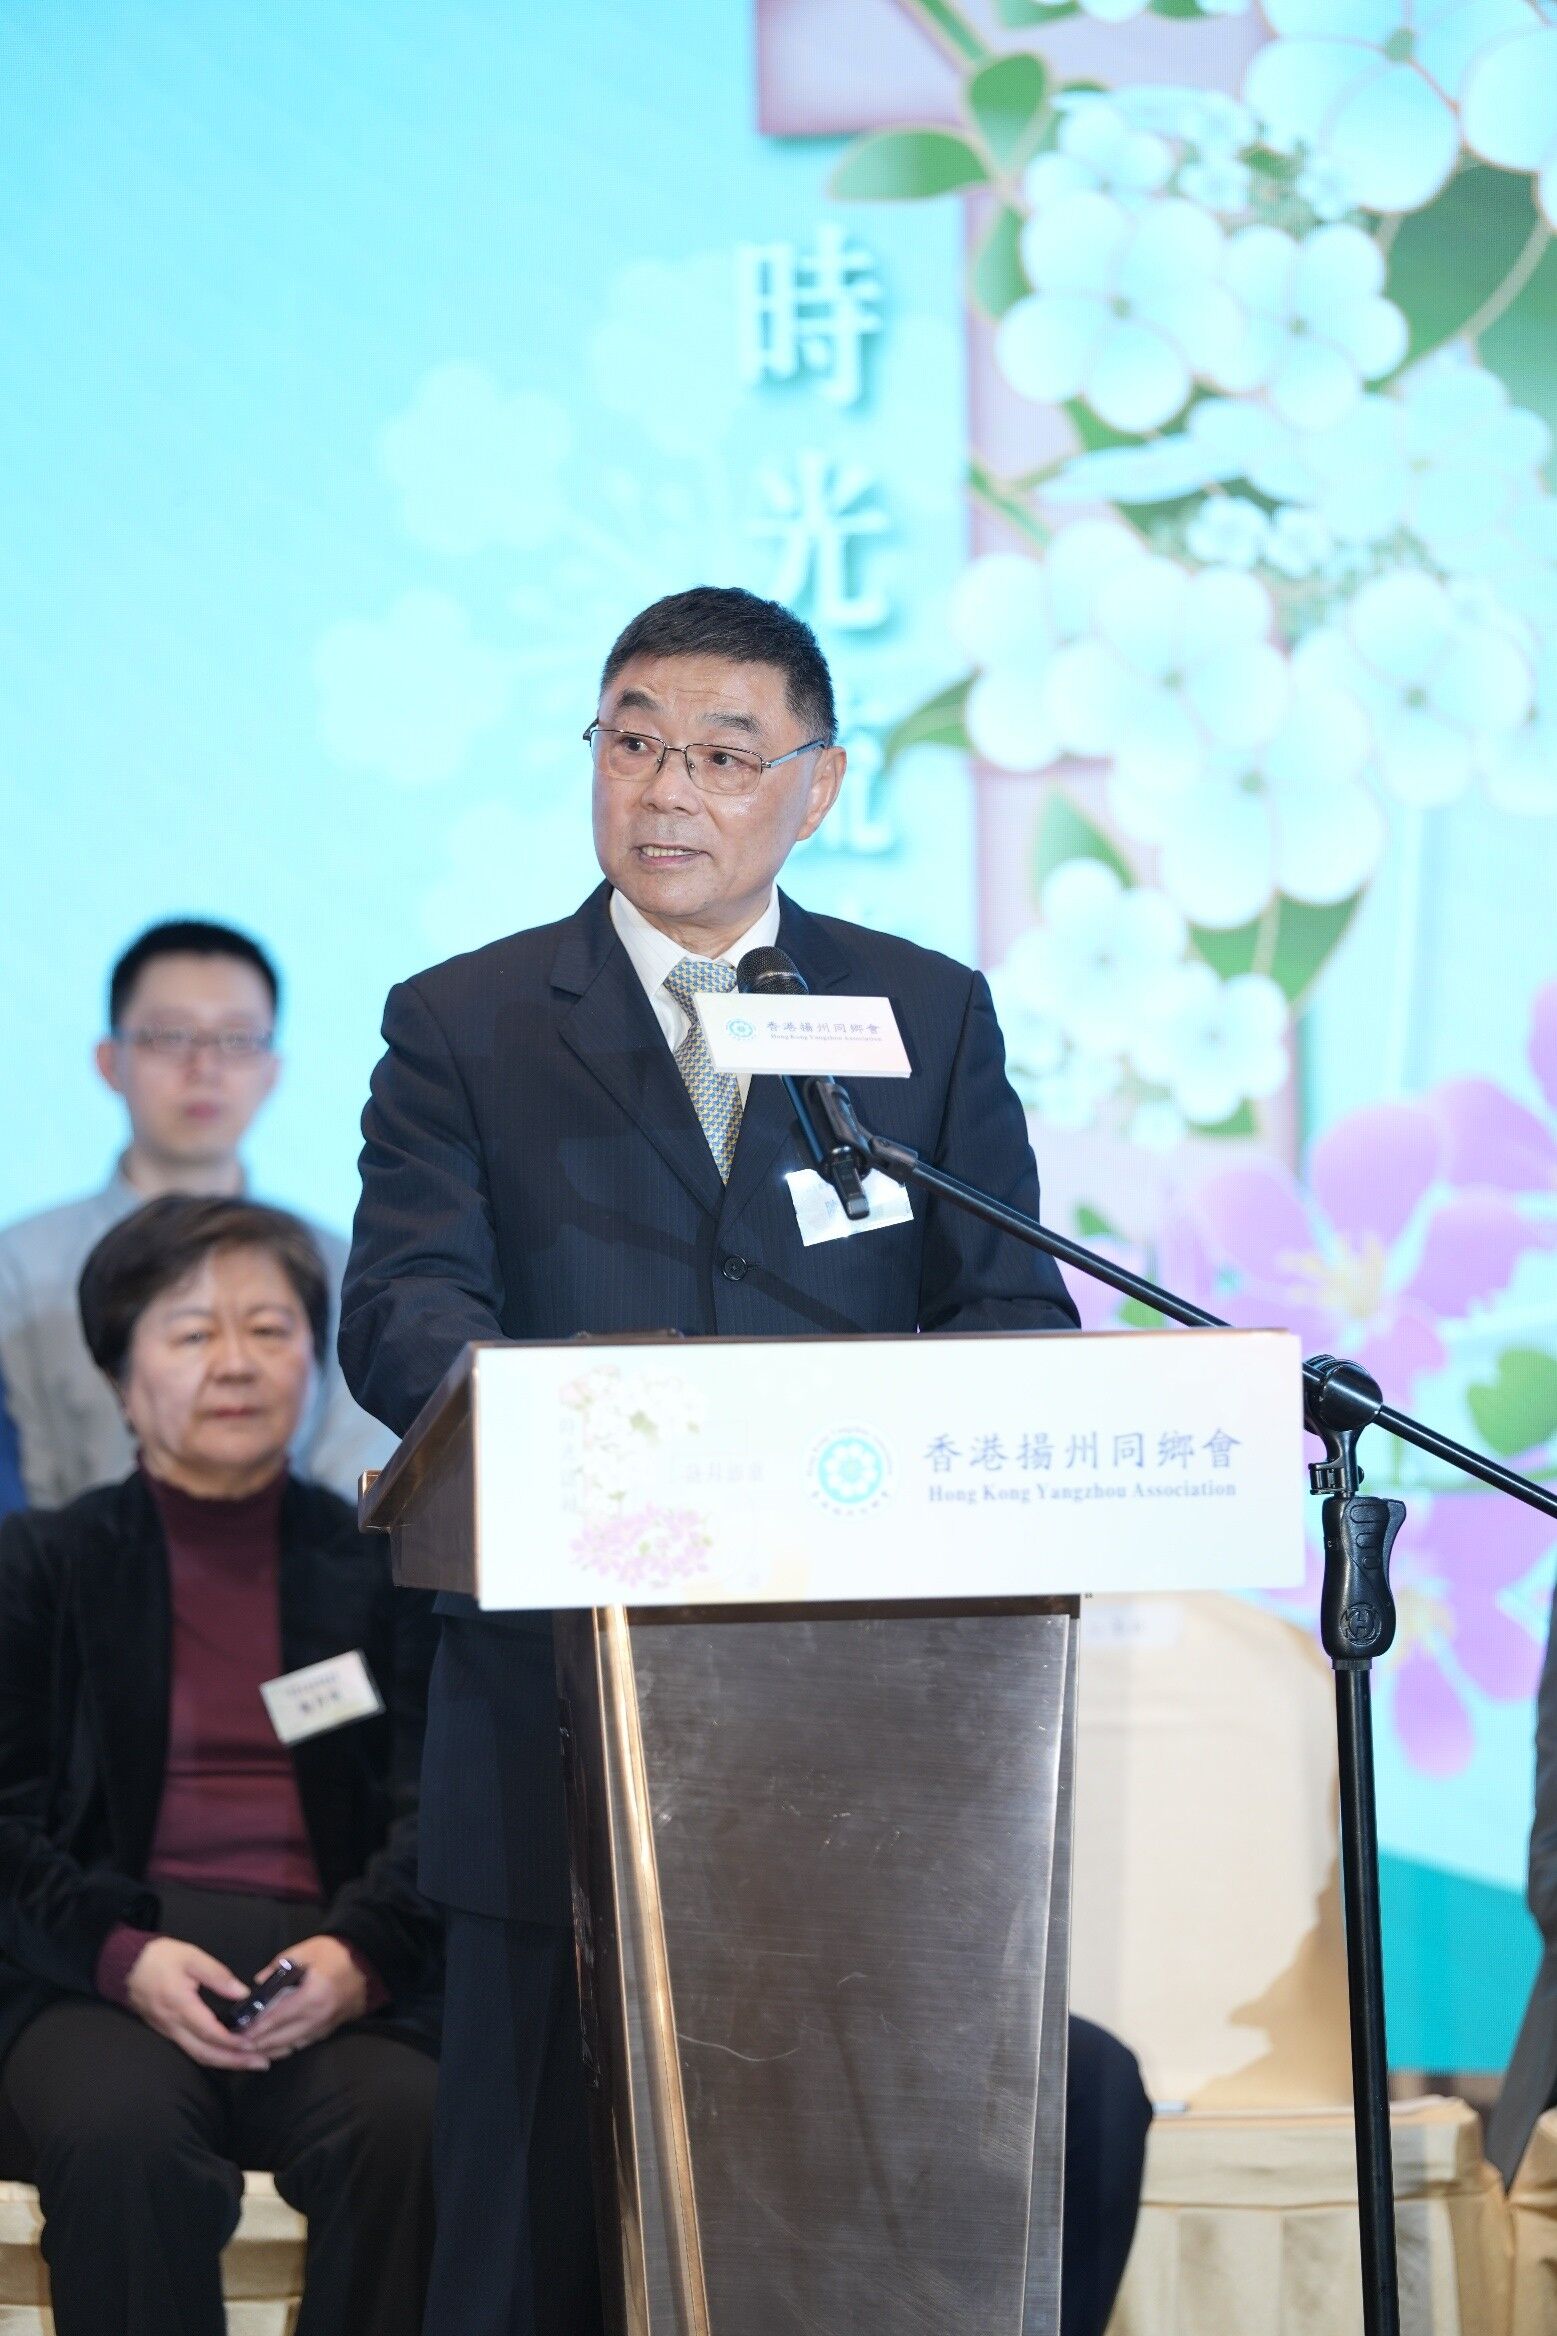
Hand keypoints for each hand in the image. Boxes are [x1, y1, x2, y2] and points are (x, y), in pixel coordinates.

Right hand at [124, 1936, 273, 2072]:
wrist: (126, 1966)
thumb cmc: (159, 1958)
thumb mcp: (191, 1957)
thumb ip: (218, 1975)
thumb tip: (242, 1992)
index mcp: (180, 2006)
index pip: (209, 2031)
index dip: (231, 2041)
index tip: (253, 2044)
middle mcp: (174, 2026)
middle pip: (205, 2052)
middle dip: (234, 2061)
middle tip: (262, 2063)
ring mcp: (169, 2032)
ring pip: (198, 2055)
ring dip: (225, 2063)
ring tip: (251, 2063)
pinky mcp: (168, 2032)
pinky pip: (192, 2051)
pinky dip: (212, 2056)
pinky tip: (228, 2056)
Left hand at [245, 1935, 368, 2058]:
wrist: (368, 1962)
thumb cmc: (336, 1953)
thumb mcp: (305, 1951)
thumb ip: (278, 1966)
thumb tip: (258, 1983)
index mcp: (312, 1995)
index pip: (276, 2017)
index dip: (254, 2027)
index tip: (237, 2031)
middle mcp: (318, 2016)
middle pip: (280, 2038)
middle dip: (256, 2044)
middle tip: (235, 2044)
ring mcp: (324, 2027)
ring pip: (290, 2047)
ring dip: (268, 2050)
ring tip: (247, 2050)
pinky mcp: (328, 2031)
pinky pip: (301, 2045)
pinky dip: (284, 2049)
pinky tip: (271, 2048)